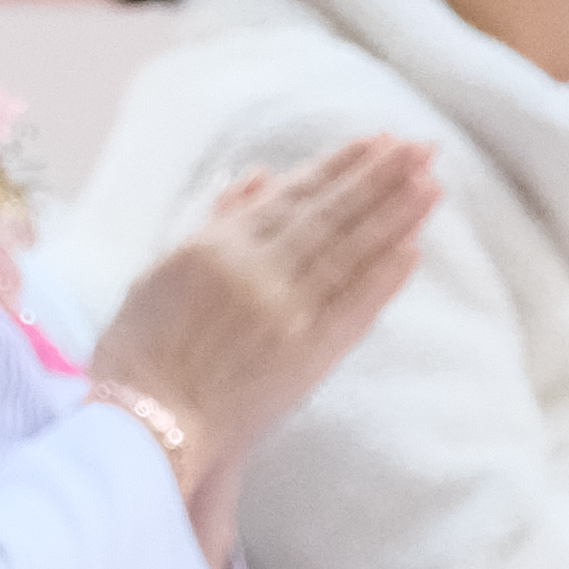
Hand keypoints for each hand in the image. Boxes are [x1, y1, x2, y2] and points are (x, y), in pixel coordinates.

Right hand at [88, 136, 433, 537]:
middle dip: (381, 177)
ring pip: (350, 252)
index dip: (339, 166)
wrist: (142, 427)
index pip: (292, 196)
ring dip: (394, 216)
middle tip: (422, 146)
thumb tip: (258, 175)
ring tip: (431, 181)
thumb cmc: (137, 354)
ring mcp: (285, 312)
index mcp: (216, 246)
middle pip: (332, 215)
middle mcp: (256, 270)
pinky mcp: (305, 356)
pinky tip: (412, 248)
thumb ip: (213, 220)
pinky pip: (354, 308)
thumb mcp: (160, 271)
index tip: (375, 141)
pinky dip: (384, 277)